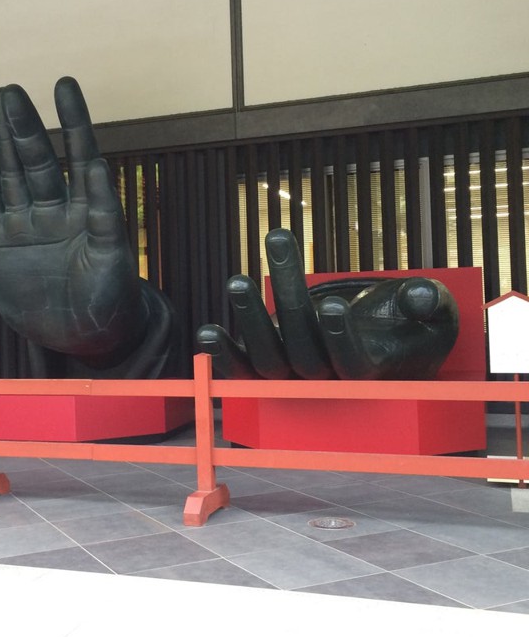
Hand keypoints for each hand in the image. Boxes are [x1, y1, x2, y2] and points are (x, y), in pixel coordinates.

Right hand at [0, 77, 175, 375]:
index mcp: (90, 210)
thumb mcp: (113, 261)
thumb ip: (106, 217)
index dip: (73, 121)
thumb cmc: (109, 302)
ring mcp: (28, 223)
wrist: (78, 341)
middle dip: (26, 125)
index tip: (65, 87)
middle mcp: (58, 210)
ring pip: (14, 173)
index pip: (81, 155)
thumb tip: (101, 168)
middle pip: (39, 159)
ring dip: (6, 138)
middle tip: (12, 91)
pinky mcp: (1, 241)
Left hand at [196, 228, 458, 380]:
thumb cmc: (410, 325)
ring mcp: (291, 377)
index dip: (340, 339)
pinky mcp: (266, 368)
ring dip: (251, 320)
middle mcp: (325, 382)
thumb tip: (421, 296)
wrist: (383, 341)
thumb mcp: (430, 315)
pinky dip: (222, 355)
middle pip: (304, 353)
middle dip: (290, 304)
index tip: (333, 306)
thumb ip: (428, 305)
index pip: (351, 363)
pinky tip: (205, 332)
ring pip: (268, 359)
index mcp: (368, 373)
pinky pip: (241, 370)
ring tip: (237, 281)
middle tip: (279, 254)